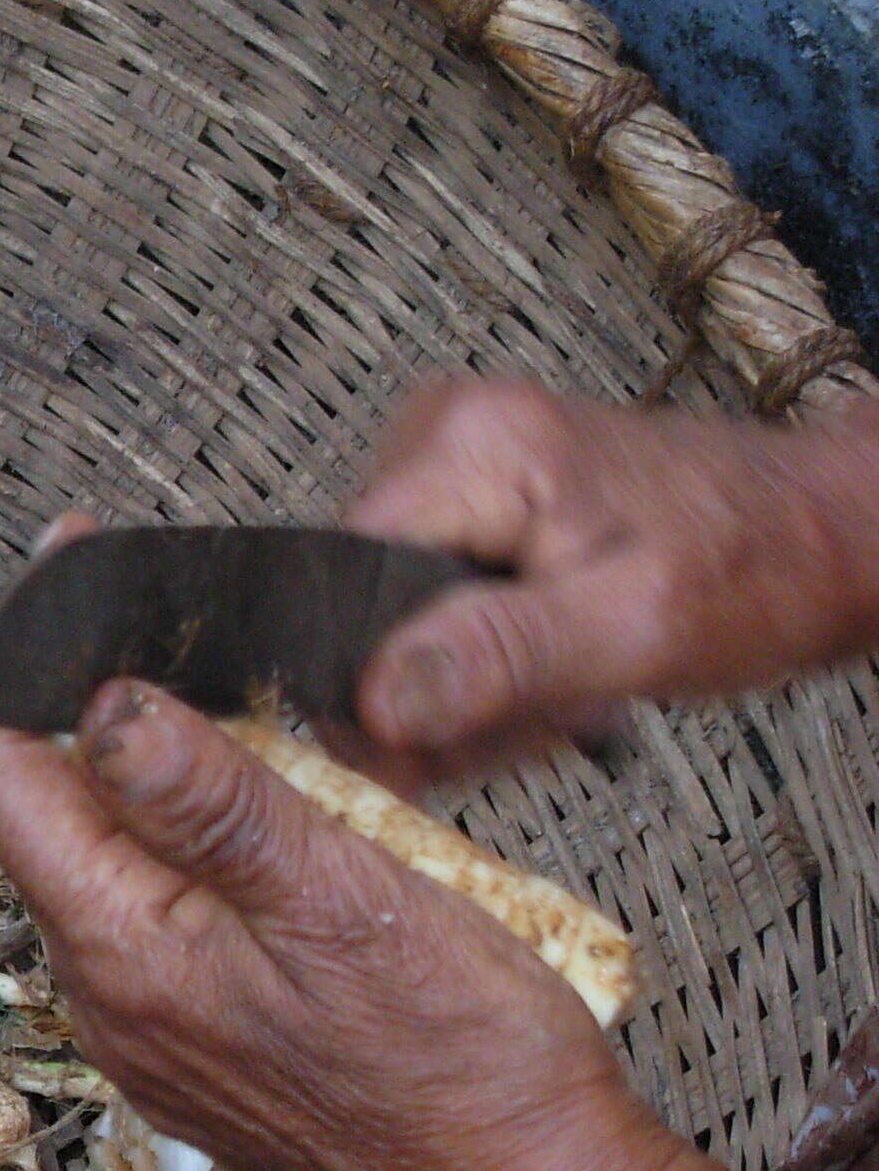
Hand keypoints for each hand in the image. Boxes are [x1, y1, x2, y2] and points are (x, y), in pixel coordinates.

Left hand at [0, 679, 672, 1170]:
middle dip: (85, 707)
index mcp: (121, 950)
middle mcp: (107, 997)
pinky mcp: (198, 1045)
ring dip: (151, 778)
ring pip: (106, 861)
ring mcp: (148, 1029)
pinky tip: (272, 816)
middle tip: (165, 621)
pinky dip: (193, 848)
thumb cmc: (465, 1066)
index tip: (68, 571)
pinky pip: (161, 916)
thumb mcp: (343, 898)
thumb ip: (212, 799)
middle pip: (41, 812)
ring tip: (242, 711)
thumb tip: (102, 706)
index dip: (16, 661)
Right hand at [343, 379, 878, 783]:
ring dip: (461, 677)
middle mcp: (445, 429)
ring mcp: (456, 455)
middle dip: (433, 683)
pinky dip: (480, 650)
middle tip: (534, 717)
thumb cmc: (760, 569)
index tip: (437, 741)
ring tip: (556, 692)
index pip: (341, 578)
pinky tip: (545, 665)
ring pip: (391, 610)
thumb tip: (371, 704)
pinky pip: (428, 594)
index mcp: (470, 444)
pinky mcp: (473, 488)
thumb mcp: (634, 630)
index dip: (372, 674)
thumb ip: (499, 658)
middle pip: (361, 598)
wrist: (829, 532)